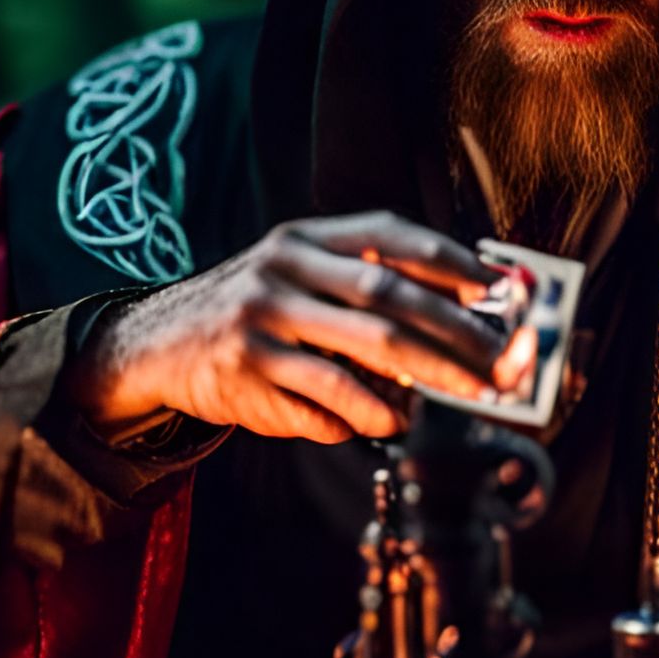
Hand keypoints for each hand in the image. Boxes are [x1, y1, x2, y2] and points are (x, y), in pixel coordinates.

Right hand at [66, 211, 534, 445]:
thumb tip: (458, 318)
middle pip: (386, 296)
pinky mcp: (247, 374)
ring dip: (425, 379)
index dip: (447, 259)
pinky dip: (366, 413)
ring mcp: (261, 322)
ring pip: (362, 351)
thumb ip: (361, 288)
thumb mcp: (297, 278)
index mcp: (302, 238)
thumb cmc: (255, 314)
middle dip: (454, 330)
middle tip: (499, 362)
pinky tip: (392, 421)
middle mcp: (281, 271)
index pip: (386, 236)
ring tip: (462, 398)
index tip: (497, 287)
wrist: (158, 345)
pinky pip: (323, 399)